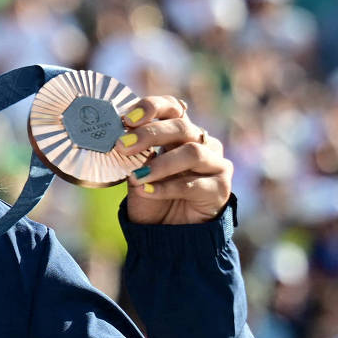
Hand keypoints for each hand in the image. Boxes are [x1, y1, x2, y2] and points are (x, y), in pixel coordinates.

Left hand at [118, 94, 231, 224]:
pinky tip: (146, 191)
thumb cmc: (151, 194)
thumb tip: (117, 138)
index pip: (173, 108)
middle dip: (150, 134)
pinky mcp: (220, 188)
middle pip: (182, 127)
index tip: (129, 117)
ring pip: (193, 153)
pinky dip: (166, 187)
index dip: (153, 107)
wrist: (167, 230)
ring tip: (136, 176)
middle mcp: (202, 143)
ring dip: (161, 164)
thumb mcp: (137, 171)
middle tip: (123, 145)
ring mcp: (215, 164)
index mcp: (181, 132)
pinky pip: (193, 184)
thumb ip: (134, 155)